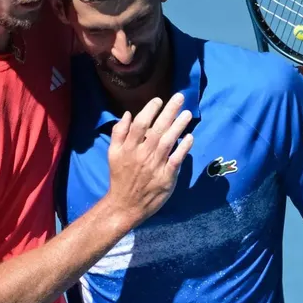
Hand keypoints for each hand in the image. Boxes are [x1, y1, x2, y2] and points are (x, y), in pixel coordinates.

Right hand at [105, 93, 194, 226]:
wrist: (126, 204)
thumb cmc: (120, 176)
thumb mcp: (113, 153)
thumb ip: (119, 133)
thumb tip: (128, 113)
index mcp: (128, 148)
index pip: (140, 124)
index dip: (150, 110)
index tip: (159, 100)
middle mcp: (142, 154)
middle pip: (157, 129)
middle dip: (169, 112)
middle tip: (180, 97)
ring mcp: (155, 166)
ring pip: (168, 142)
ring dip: (179, 126)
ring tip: (188, 113)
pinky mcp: (166, 177)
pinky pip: (176, 160)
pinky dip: (183, 148)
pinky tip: (190, 137)